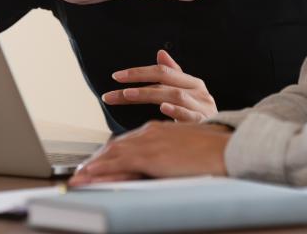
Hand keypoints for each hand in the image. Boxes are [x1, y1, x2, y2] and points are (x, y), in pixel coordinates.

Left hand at [69, 121, 231, 184]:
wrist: (226, 147)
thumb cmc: (212, 150)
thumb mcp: (187, 144)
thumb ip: (170, 147)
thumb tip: (163, 158)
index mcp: (159, 130)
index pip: (127, 142)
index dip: (110, 153)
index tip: (98, 163)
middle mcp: (150, 132)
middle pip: (116, 146)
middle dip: (97, 160)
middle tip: (81, 172)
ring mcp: (149, 142)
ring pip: (113, 153)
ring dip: (94, 166)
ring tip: (79, 177)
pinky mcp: (150, 155)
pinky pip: (118, 164)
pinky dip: (102, 171)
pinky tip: (91, 177)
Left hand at [101, 49, 217, 121]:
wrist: (227, 138)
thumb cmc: (203, 115)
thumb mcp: (189, 93)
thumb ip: (174, 75)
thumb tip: (160, 52)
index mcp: (193, 82)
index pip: (162, 71)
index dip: (139, 72)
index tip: (115, 76)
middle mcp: (198, 91)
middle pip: (164, 82)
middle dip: (136, 84)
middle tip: (112, 92)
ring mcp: (202, 107)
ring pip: (173, 95)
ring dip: (149, 94)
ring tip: (128, 95)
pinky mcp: (205, 123)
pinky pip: (190, 115)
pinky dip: (177, 111)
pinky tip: (163, 108)